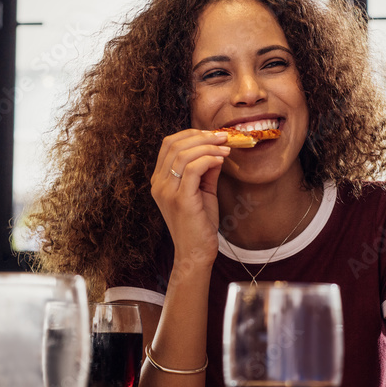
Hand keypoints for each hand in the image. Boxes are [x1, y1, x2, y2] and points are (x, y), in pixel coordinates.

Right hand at [151, 129, 230, 268]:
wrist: (196, 253)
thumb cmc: (200, 224)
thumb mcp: (203, 191)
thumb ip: (206, 170)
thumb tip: (217, 149)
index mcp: (160, 180)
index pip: (169, 144)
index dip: (192, 134)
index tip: (214, 134)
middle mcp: (158, 184)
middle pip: (174, 144)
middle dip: (202, 136)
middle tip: (224, 136)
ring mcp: (166, 191)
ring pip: (184, 154)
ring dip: (209, 146)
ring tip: (227, 148)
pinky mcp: (180, 199)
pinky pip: (192, 169)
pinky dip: (209, 159)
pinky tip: (221, 160)